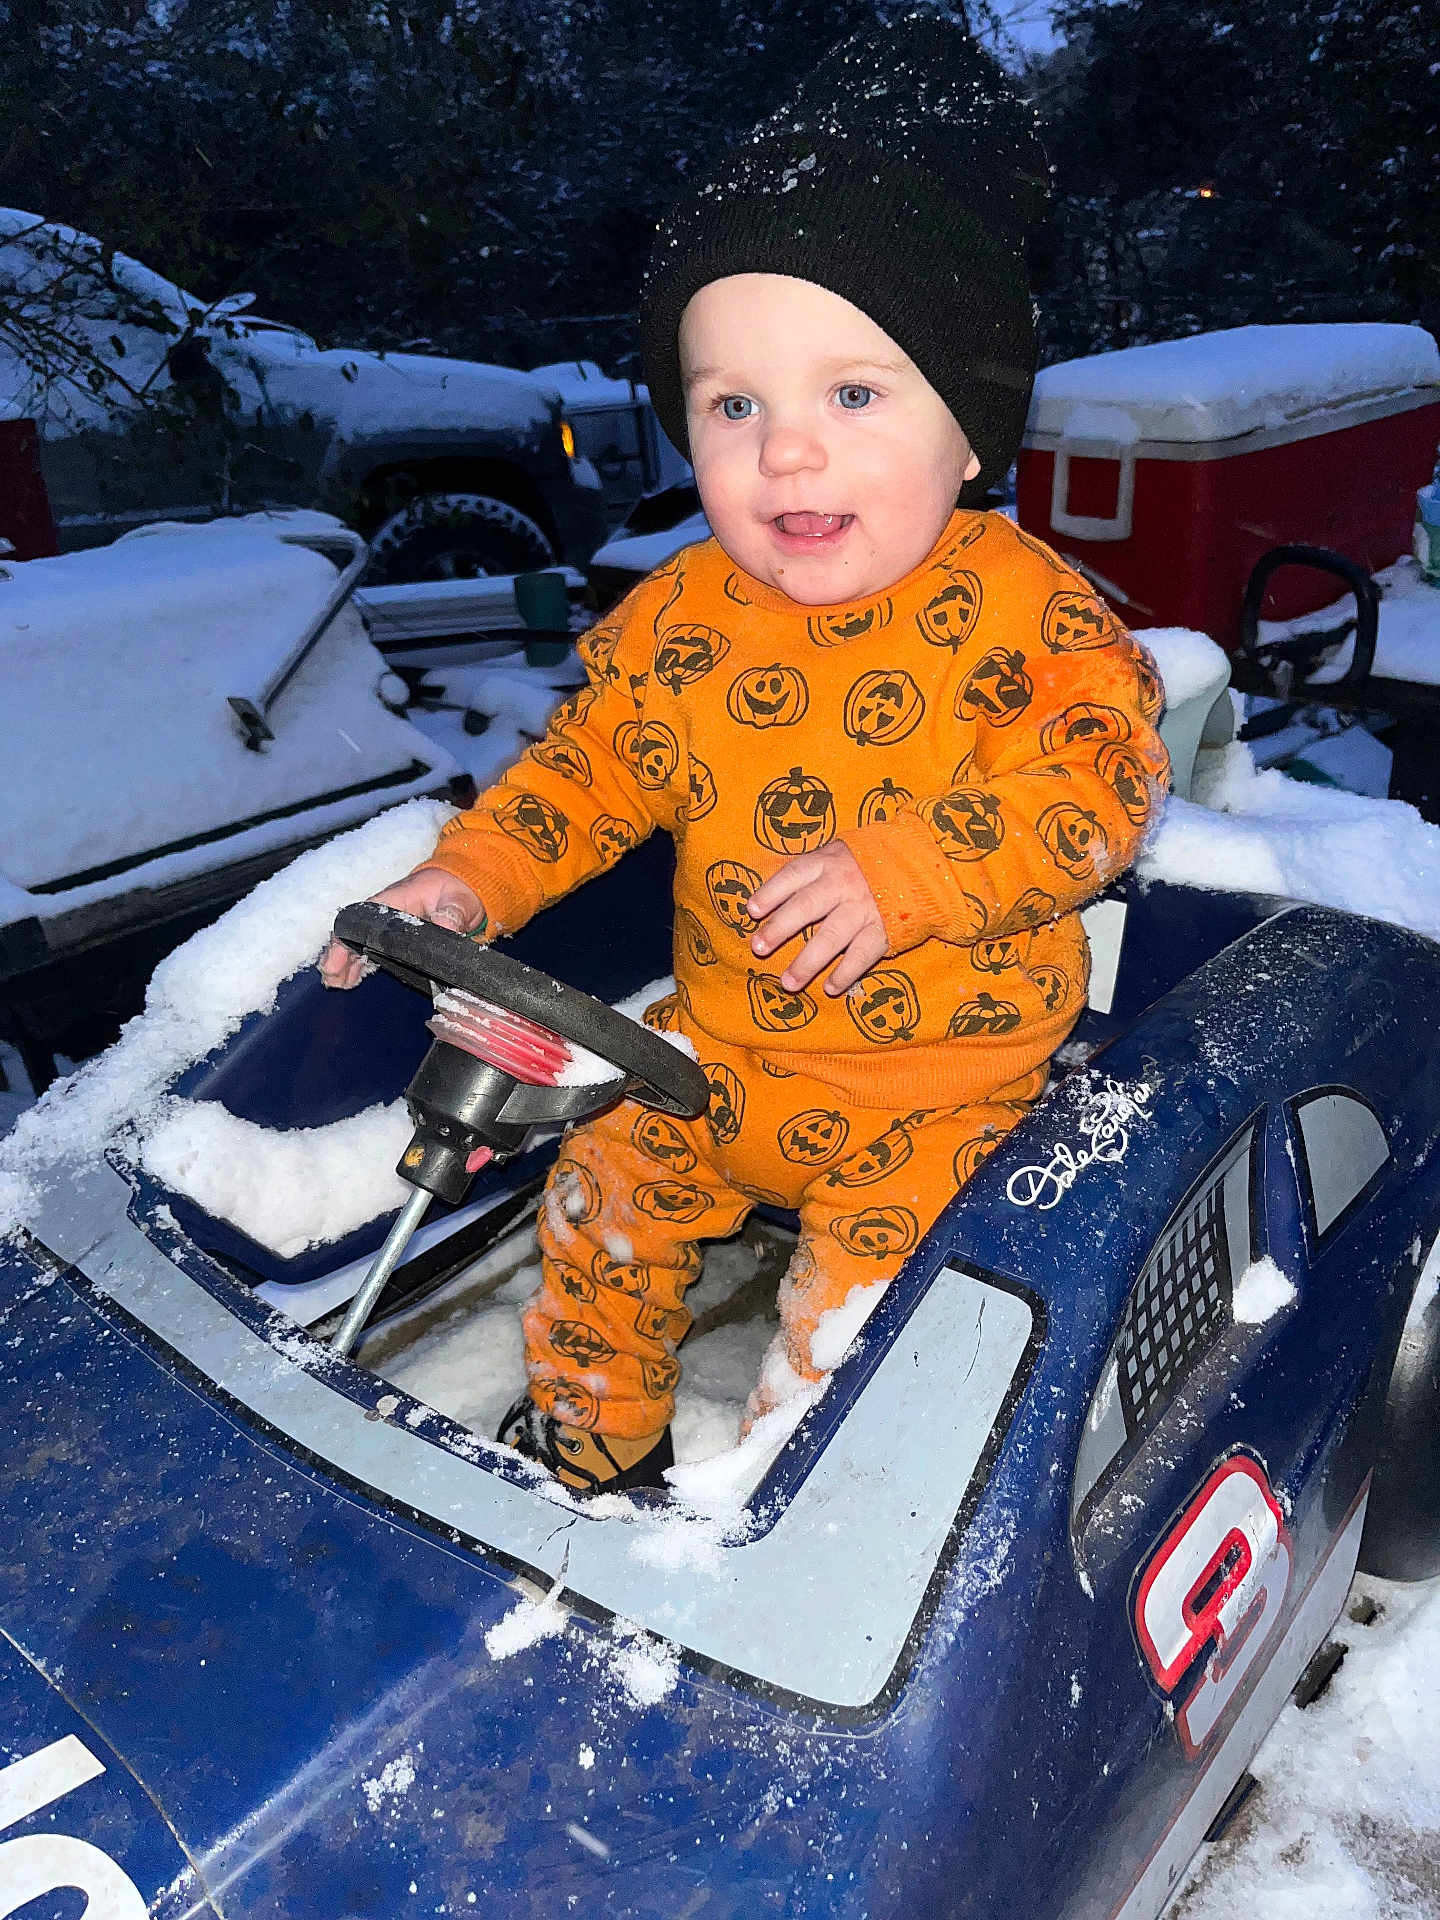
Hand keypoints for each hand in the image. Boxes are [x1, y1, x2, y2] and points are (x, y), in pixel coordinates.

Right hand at [318, 866, 485, 988]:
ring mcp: (388, 926)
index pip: (360, 919)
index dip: (344, 940)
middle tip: (332, 981)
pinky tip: (352, 979)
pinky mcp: (395, 936)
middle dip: (339, 957)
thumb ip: (452, 914)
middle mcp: (384, 913)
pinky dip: (360, 964)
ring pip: (358, 943)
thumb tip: (445, 926)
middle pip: (353, 934)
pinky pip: (371, 949)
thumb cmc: (457, 889)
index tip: (336, 961)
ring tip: (337, 984)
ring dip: (346, 963)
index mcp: (394, 900)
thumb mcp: (459, 900)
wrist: (465, 887)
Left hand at [747, 843, 887, 994]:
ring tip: (788, 983)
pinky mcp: (883, 929)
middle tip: (758, 948)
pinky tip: (830, 988)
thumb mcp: (835, 853)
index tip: (752, 910)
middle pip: (806, 907)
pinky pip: (862, 955)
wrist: (916, 865)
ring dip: (808, 962)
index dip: (771, 893)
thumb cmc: (863, 863)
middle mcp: (842, 885)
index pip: (793, 876)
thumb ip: (809, 871)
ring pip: (831, 937)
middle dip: (780, 928)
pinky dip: (846, 973)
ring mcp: (863, 908)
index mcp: (826, 863)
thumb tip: (767, 896)